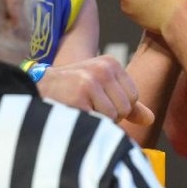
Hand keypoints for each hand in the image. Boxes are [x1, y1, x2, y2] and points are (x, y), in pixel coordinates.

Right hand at [37, 55, 153, 124]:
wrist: (35, 88)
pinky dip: (87, 124)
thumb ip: (128, 104)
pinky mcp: (78, 97)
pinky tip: (74, 113)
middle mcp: (102, 69)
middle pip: (125, 108)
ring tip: (80, 109)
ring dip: (98, 121)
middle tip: (87, 106)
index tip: (97, 101)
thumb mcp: (101, 89)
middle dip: (109, 116)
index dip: (118, 107)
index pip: (133, 98)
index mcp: (111, 63)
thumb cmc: (71, 91)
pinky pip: (99, 122)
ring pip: (114, 117)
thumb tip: (151, 119)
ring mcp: (90, 82)